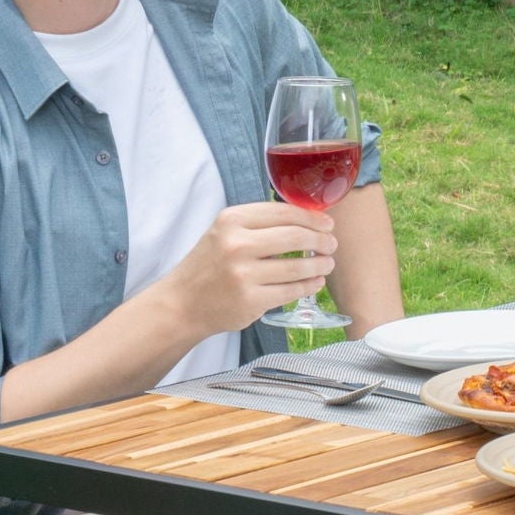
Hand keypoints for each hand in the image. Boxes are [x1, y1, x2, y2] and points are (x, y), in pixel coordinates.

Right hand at [162, 201, 337, 334]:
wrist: (182, 302)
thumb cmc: (209, 264)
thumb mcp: (225, 232)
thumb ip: (260, 223)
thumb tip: (308, 218)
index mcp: (232, 220)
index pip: (284, 212)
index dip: (312, 218)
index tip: (327, 223)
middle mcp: (236, 244)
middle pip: (296, 236)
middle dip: (322, 240)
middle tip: (331, 244)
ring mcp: (243, 274)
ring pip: (298, 266)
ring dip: (321, 264)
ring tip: (328, 263)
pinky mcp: (251, 301)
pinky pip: (292, 291)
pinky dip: (310, 285)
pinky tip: (315, 282)